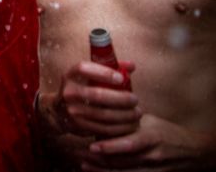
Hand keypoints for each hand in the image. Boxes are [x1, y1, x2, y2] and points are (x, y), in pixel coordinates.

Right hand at [41, 61, 140, 137]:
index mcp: (71, 76)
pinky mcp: (79, 126)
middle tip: (135, 99)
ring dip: (125, 115)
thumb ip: (109, 69)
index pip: (84, 69)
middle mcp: (69, 92)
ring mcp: (73, 110)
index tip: (121, 78)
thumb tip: (131, 66)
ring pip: (104, 114)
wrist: (59, 111)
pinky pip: (104, 128)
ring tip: (137, 113)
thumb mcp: (88, 76)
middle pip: (98, 95)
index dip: (104, 72)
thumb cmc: (81, 89)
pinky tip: (130, 124)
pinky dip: (121, 128)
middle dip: (121, 98)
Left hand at [78, 114, 215, 170]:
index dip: (107, 145)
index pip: (127, 143)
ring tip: (84, 163)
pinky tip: (96, 171)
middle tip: (81, 153)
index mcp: (150, 136)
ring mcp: (151, 167)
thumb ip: (127, 118)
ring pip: (122, 171)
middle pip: (121, 160)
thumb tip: (100, 107)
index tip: (90, 143)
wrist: (191, 151)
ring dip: (101, 168)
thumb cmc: (166, 132)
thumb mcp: (149, 121)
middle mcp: (150, 154)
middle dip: (99, 158)